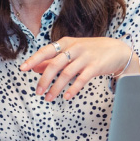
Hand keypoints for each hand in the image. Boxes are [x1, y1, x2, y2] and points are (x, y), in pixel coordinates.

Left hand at [20, 37, 137, 100]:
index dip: (33, 60)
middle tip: (37, 92)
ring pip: (66, 74)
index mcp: (65, 42)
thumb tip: (34, 67)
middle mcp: (74, 48)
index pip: (45, 51)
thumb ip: (52, 59)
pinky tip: (66, 97)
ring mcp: (85, 57)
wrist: (116, 50)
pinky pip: (81, 79)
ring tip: (49, 98)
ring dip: (56, 88)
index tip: (22, 69)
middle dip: (44, 80)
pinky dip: (73, 89)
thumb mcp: (70, 51)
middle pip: (54, 64)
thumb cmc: (89, 51)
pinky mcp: (95, 66)